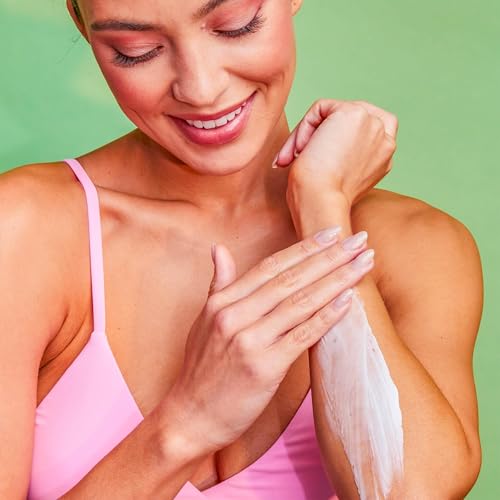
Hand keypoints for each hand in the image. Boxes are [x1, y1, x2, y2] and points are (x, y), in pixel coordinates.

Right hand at [165, 228, 374, 456]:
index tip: (332, 233)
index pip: (271, 267)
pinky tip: (349, 299)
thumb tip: (219, 249)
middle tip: (360, 240)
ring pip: (300, 302)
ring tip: (364, 263)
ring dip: (337, 280)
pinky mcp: (264, 367)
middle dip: (329, 257)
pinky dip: (327, 316)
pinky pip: (302, 335)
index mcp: (222, 302)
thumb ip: (219, 284)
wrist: (190, 417)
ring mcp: (248, 341)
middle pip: (291, 279)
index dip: (304, 248)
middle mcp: (234, 315)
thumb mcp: (203, 320)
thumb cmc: (201, 369)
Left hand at [274, 99, 397, 206]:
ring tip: (296, 157)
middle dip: (318, 134)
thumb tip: (312, 142)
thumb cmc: (320, 199)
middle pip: (346, 118)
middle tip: (294, 158)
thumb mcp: (338, 176)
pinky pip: (320, 108)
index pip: (361, 131)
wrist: (320, 201)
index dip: (333, 140)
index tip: (315, 163)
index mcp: (383, 157)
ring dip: (308, 133)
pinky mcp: (355, 113)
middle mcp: (385, 140)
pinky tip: (302, 150)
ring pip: (332, 112)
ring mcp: (373, 124)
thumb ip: (341, 154)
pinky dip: (304, 127)